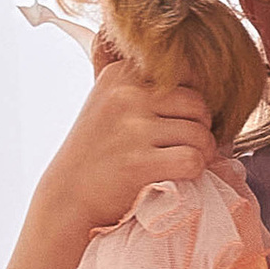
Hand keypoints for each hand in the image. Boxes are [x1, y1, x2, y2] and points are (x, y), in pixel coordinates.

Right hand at [37, 56, 217, 239]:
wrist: (67, 196)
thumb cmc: (97, 151)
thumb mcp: (110, 102)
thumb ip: (145, 84)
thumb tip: (202, 73)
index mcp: (120, 74)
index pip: (185, 72)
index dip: (191, 100)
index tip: (179, 119)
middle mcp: (125, 95)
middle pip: (198, 104)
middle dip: (201, 127)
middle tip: (187, 145)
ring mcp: (131, 128)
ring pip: (199, 133)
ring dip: (202, 152)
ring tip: (184, 161)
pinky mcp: (138, 162)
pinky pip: (192, 159)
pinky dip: (195, 170)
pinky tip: (180, 175)